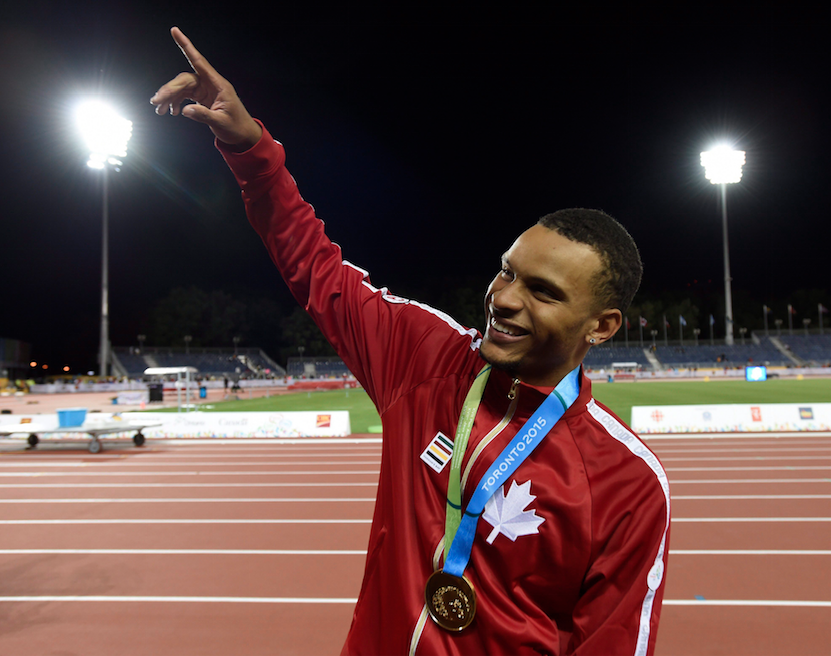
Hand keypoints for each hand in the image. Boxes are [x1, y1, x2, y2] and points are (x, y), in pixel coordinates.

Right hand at [150, 27, 261, 150]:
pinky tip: (172, 111)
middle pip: (185, 79)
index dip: (187, 46)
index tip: (175, 31)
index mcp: (218, 84)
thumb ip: (204, 115)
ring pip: (181, 87)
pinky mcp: (201, 97)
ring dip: (169, 97)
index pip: (199, 61)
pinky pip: (184, 95)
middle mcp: (210, 84)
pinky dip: (175, 102)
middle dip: (169, 89)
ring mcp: (204, 90)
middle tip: (156, 101)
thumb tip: (185, 110)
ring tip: (160, 110)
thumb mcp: (221, 122)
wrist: (242, 135)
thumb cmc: (236, 127)